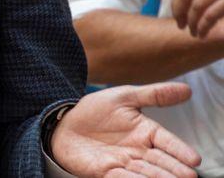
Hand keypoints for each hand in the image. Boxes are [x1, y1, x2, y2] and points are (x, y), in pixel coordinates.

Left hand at [51, 82, 200, 177]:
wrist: (64, 123)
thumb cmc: (95, 111)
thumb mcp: (124, 97)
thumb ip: (154, 95)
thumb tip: (187, 89)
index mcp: (145, 133)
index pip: (167, 142)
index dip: (180, 150)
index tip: (194, 159)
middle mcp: (137, 150)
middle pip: (160, 162)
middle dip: (174, 170)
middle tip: (188, 176)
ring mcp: (122, 162)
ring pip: (144, 172)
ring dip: (157, 177)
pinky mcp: (104, 171)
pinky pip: (120, 177)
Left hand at [171, 0, 223, 37]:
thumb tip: (177, 0)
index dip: (175, 2)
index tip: (176, 16)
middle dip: (180, 12)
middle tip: (182, 26)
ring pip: (198, 4)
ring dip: (193, 22)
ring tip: (195, 33)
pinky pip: (213, 11)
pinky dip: (204, 24)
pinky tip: (203, 33)